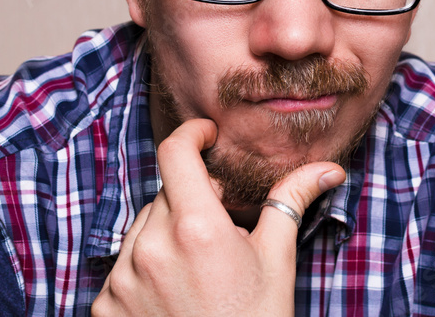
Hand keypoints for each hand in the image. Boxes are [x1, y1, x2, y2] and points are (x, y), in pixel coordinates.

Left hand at [91, 119, 345, 315]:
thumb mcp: (277, 261)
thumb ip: (291, 202)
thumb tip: (327, 169)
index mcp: (196, 228)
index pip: (175, 153)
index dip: (192, 135)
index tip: (205, 137)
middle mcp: (151, 248)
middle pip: (165, 194)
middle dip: (191, 201)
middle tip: (220, 232)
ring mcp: (123, 278)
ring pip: (142, 229)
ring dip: (165, 235)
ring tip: (198, 272)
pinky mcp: (106, 306)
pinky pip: (121, 267)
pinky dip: (143, 270)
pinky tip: (173, 295)